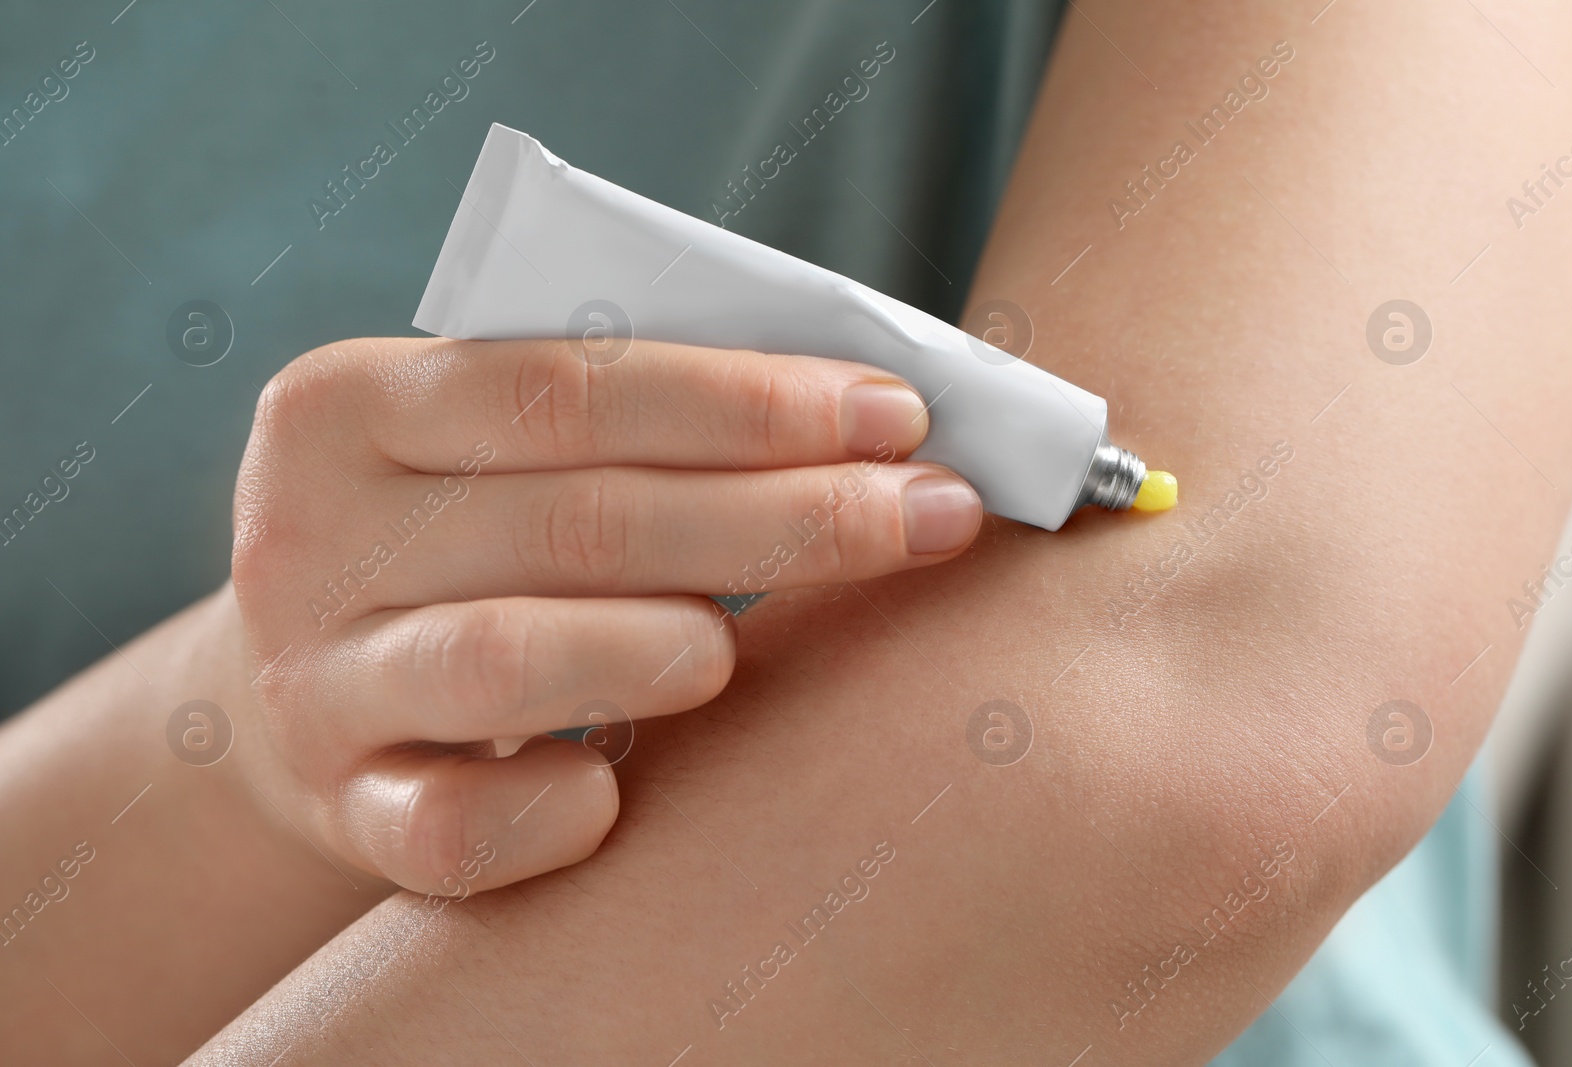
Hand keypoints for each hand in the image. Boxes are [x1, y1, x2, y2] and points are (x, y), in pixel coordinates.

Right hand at [230, 337, 981, 894]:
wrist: (307, 680)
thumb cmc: (461, 534)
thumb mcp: (494, 450)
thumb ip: (625, 419)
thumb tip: (867, 419)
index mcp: (348, 403)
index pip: (569, 383)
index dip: (746, 401)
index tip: (899, 416)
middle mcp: (309, 535)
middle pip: (573, 518)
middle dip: (780, 516)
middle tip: (930, 516)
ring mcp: (315, 681)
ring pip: (501, 660)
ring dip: (656, 647)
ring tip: (750, 649)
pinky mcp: (338, 806)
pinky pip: (445, 828)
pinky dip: (543, 812)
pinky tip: (614, 792)